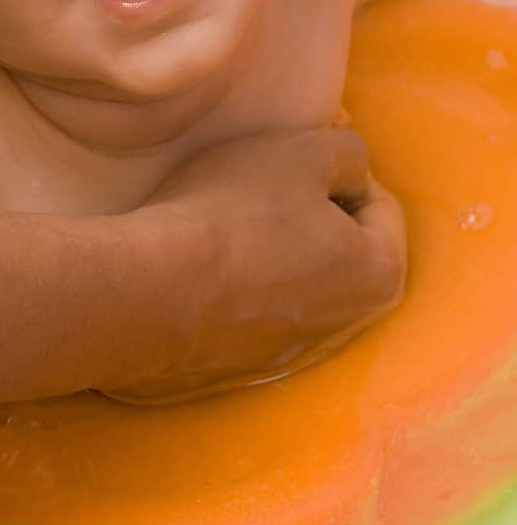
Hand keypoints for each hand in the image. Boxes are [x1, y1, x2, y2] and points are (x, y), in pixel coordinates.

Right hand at [108, 127, 405, 403]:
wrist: (144, 296)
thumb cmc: (234, 213)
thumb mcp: (303, 151)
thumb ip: (347, 152)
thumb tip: (346, 172)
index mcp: (379, 277)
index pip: (380, 204)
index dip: (336, 167)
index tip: (290, 156)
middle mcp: (346, 330)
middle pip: (339, 248)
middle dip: (308, 212)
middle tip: (260, 185)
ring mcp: (288, 358)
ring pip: (293, 283)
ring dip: (270, 251)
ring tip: (223, 221)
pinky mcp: (235, 373)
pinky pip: (248, 314)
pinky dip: (233, 287)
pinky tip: (198, 264)